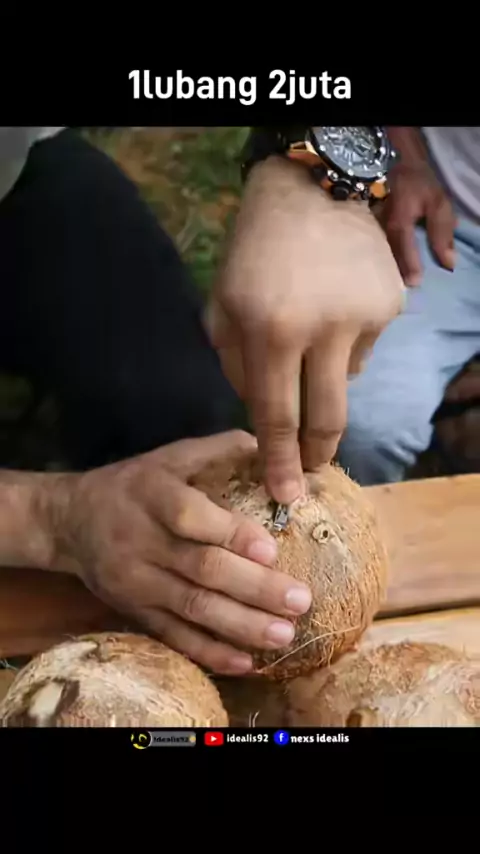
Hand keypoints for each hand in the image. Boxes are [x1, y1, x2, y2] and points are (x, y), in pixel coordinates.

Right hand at [46, 430, 311, 674]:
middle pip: (201, 568)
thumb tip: (272, 447)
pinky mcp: (133, 612)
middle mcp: (142, 540)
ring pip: (192, 607)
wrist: (70, 522)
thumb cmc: (134, 485)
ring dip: (241, 625)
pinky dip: (209, 652)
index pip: (190, 516)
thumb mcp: (168, 457)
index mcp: (151, 495)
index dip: (230, 533)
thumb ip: (217, 450)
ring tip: (285, 634)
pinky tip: (245, 662)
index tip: (271, 549)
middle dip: (254, 588)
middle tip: (300, 600)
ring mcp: (136, 582)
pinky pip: (173, 636)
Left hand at [206, 156, 404, 502]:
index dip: (279, 461)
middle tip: (309, 469)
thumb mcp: (221, 307)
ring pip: (344, 383)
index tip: (284, 495)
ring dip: (321, 378)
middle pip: (326, 420)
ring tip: (307, 335)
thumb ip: (236, 367)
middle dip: (315, 454)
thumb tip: (262, 415)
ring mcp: (363, 317)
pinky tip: (330, 311)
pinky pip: (362, 351)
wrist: (309, 193)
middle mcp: (322, 329)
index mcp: (270, 329)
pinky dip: (342, 346)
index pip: (274, 416)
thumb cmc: (252, 252)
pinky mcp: (390, 306)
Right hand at [378, 161, 455, 285]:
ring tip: (391, 288)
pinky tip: (382, 274)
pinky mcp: (367, 230)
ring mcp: (370, 228)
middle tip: (403, 293)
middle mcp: (380, 226)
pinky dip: (378, 261)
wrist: (395, 167)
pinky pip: (372, 249)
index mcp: (399, 219)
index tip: (416, 283)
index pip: (404, 245)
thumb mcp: (438, 204)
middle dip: (395, 274)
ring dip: (385, 270)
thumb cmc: (419, 186)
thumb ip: (442, 232)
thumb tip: (449, 262)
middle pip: (387, 255)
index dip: (410, 264)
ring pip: (377, 253)